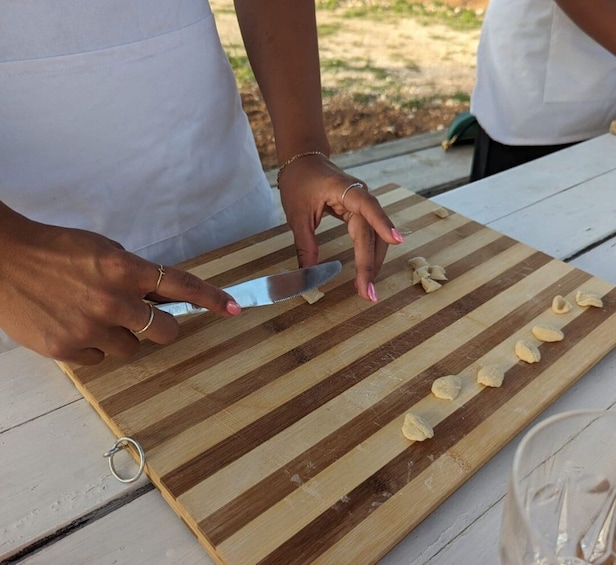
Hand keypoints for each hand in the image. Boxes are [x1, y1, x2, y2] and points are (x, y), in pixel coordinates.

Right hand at [0, 205, 239, 364]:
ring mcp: (91, 329)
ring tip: (94, 315)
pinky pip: (100, 359)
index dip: (211, 298)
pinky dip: (94, 346)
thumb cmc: (55, 249)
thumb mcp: (102, 249)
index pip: (181, 286)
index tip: (234, 308)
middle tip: (144, 317)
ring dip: (123, 335)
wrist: (2, 260)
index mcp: (124, 270)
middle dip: (161, 325)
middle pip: (166, 330)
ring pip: (133, 348)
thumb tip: (160, 294)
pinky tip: (74, 325)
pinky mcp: (68, 350)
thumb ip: (134, 272)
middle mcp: (114, 302)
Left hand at [277, 154, 403, 300]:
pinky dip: (368, 254)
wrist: (303, 161)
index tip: (396, 241)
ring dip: (372, 262)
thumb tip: (308, 275)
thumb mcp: (297, 214)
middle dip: (370, 263)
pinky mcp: (360, 211)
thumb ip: (305, 245)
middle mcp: (359, 196)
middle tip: (368, 293)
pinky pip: (369, 235)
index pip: (368, 207)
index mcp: (344, 190)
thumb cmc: (299, 182)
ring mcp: (362, 204)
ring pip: (375, 236)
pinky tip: (366, 273)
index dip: (382, 223)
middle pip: (372, 232)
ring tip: (366, 289)